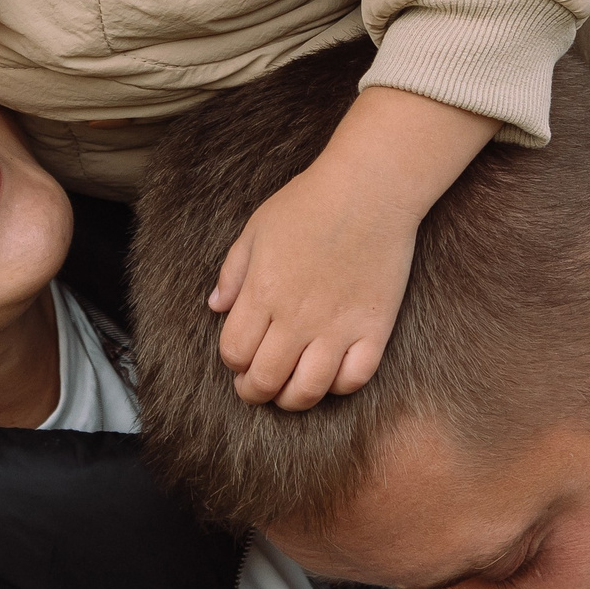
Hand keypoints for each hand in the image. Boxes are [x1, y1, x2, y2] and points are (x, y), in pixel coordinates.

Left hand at [210, 87, 496, 408]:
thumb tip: (215, 307)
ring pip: (307, 390)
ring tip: (289, 391)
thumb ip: (232, 272)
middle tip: (256, 386)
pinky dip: (339, 386)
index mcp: (262, 292)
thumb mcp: (256, 230)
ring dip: (291, 399)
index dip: (232, 362)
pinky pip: (355, 378)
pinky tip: (331, 374)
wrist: (371, 188)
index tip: (239, 358)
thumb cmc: (309, 203)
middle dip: (254, 391)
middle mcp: (296, 317)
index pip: (234, 352)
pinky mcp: (374, 328)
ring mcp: (337, 326)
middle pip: (265, 380)